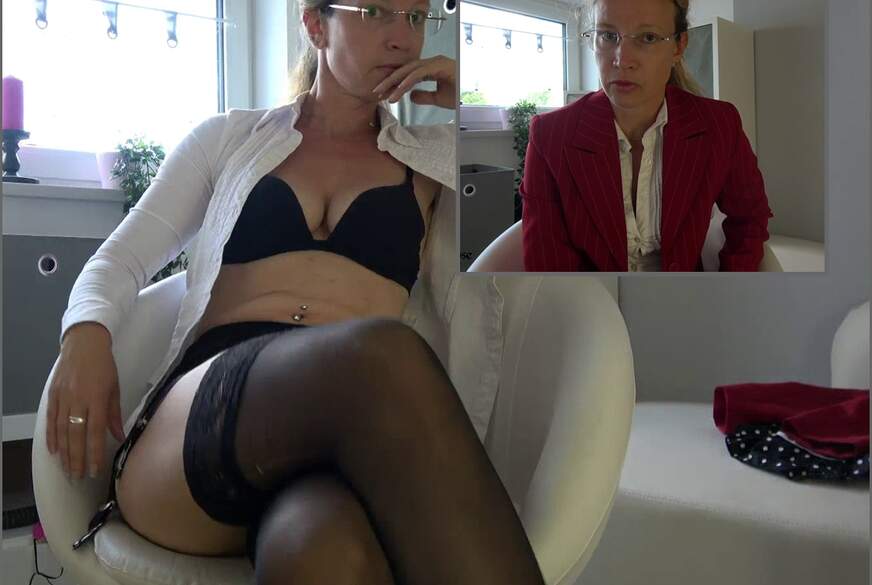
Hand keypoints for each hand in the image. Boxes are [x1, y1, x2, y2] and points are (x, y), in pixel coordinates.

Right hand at [47, 329, 124, 479]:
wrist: (83, 344)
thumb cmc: (104, 366)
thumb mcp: (114, 388)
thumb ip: (115, 414)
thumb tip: (119, 436)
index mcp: (96, 399)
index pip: (95, 432)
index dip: (94, 453)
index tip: (95, 470)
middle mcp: (78, 400)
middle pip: (76, 436)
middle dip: (77, 459)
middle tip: (78, 476)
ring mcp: (63, 398)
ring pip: (62, 431)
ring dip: (64, 452)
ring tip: (68, 469)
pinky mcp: (53, 395)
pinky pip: (51, 420)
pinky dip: (52, 437)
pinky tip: (54, 450)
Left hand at [372, 55, 456, 109]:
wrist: (475, 96)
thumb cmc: (460, 95)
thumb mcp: (438, 98)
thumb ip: (424, 96)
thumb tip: (410, 96)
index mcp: (430, 68)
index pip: (407, 74)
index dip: (393, 83)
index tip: (382, 93)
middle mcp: (431, 62)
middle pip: (404, 70)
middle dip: (389, 80)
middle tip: (375, 91)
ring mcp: (435, 62)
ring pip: (409, 70)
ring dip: (394, 82)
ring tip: (383, 93)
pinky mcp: (438, 66)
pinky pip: (419, 74)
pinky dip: (407, 82)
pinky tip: (398, 91)